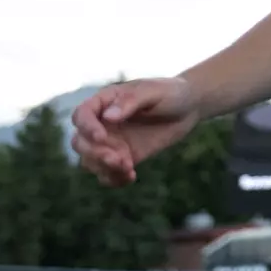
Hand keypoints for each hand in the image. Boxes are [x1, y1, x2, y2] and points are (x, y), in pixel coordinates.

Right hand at [70, 77, 199, 185]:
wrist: (190, 107)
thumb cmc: (171, 92)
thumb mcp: (154, 91)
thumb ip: (131, 101)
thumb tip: (108, 117)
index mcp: (105, 102)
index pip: (82, 115)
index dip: (86, 128)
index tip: (102, 137)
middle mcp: (103, 124)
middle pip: (81, 142)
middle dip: (95, 153)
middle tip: (118, 158)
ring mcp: (111, 142)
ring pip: (91, 161)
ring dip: (104, 168)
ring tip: (128, 168)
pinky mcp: (123, 158)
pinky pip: (108, 174)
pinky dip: (114, 179)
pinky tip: (131, 177)